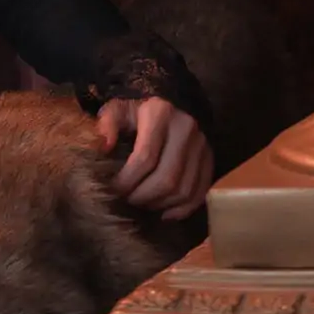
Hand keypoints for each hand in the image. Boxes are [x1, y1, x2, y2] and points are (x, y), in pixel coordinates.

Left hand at [97, 96, 213, 220]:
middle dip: (143, 197)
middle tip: (126, 201)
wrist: (173, 100)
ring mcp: (202, 145)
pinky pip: (200, 192)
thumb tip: (103, 148)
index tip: (112, 190)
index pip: (144, 158)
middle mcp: (186, 129)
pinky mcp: (210, 159)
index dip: (127, 180)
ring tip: (142, 204)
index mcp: (159, 114)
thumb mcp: (118, 108)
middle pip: (167, 178)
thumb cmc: (138, 108)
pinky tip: (165, 213)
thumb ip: (106, 124)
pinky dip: (183, 209)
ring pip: (184, 189)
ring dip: (161, 204)